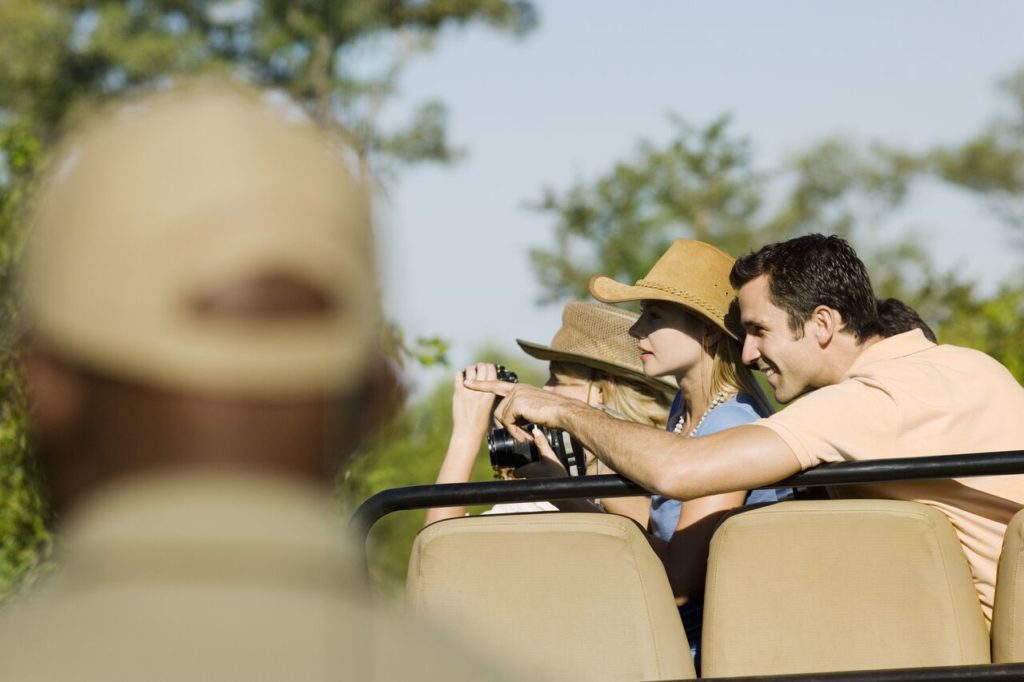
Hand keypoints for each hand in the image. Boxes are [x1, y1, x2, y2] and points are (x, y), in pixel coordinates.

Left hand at [452, 363, 499, 437]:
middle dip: (480, 365)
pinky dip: (460, 375)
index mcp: (490, 393)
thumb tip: (486, 382)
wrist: (468, 432)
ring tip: (469, 374)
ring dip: (470, 369)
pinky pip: (458, 376)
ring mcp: (469, 390)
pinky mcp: (458, 393)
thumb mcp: (490, 406)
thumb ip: (489, 393)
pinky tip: (461, 379)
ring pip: (470, 369)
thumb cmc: (481, 422)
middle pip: (482, 366)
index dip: (489, 366)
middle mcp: (481, 390)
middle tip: (477, 369)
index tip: (487, 368)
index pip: (492, 370)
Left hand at [463, 379, 579, 442]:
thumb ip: (520, 410)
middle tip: (521, 436)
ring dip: (513, 431)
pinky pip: (507, 421)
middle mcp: (517, 389)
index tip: (467, 382)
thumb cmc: (553, 414)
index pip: (496, 385)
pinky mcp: (517, 402)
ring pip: (502, 417)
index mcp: (520, 388)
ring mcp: (516, 394)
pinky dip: (515, 432)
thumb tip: (512, 420)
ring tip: (527, 436)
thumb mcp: (533, 410)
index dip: (481, 385)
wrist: (564, 412)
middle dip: (506, 427)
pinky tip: (526, 435)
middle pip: (498, 410)